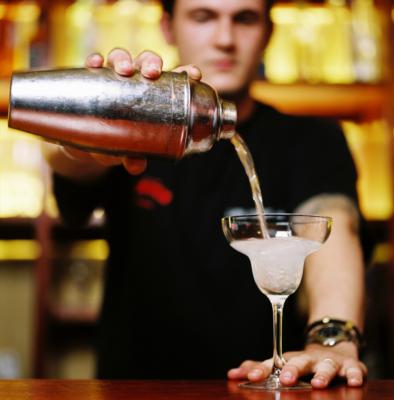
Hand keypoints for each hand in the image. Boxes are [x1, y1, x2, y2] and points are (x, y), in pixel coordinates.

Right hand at [63, 48, 201, 174]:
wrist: (89, 142)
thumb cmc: (119, 143)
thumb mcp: (128, 152)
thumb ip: (134, 157)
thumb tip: (136, 166)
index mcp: (154, 94)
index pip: (172, 79)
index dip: (185, 73)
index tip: (194, 74)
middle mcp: (136, 81)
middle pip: (146, 62)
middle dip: (151, 63)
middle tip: (152, 73)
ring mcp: (114, 79)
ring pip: (120, 59)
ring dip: (123, 60)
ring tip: (124, 70)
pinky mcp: (92, 80)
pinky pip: (93, 66)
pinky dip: (94, 61)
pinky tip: (95, 64)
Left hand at [228, 342, 366, 388]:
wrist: (332, 347)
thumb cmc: (303, 362)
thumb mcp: (282, 364)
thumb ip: (260, 369)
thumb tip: (231, 373)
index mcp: (289, 360)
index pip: (273, 364)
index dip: (261, 369)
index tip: (249, 376)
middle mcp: (308, 359)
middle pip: (299, 362)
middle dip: (292, 369)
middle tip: (285, 378)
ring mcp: (329, 362)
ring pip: (326, 367)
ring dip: (322, 374)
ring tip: (317, 383)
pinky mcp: (350, 366)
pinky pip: (355, 370)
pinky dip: (355, 374)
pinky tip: (354, 380)